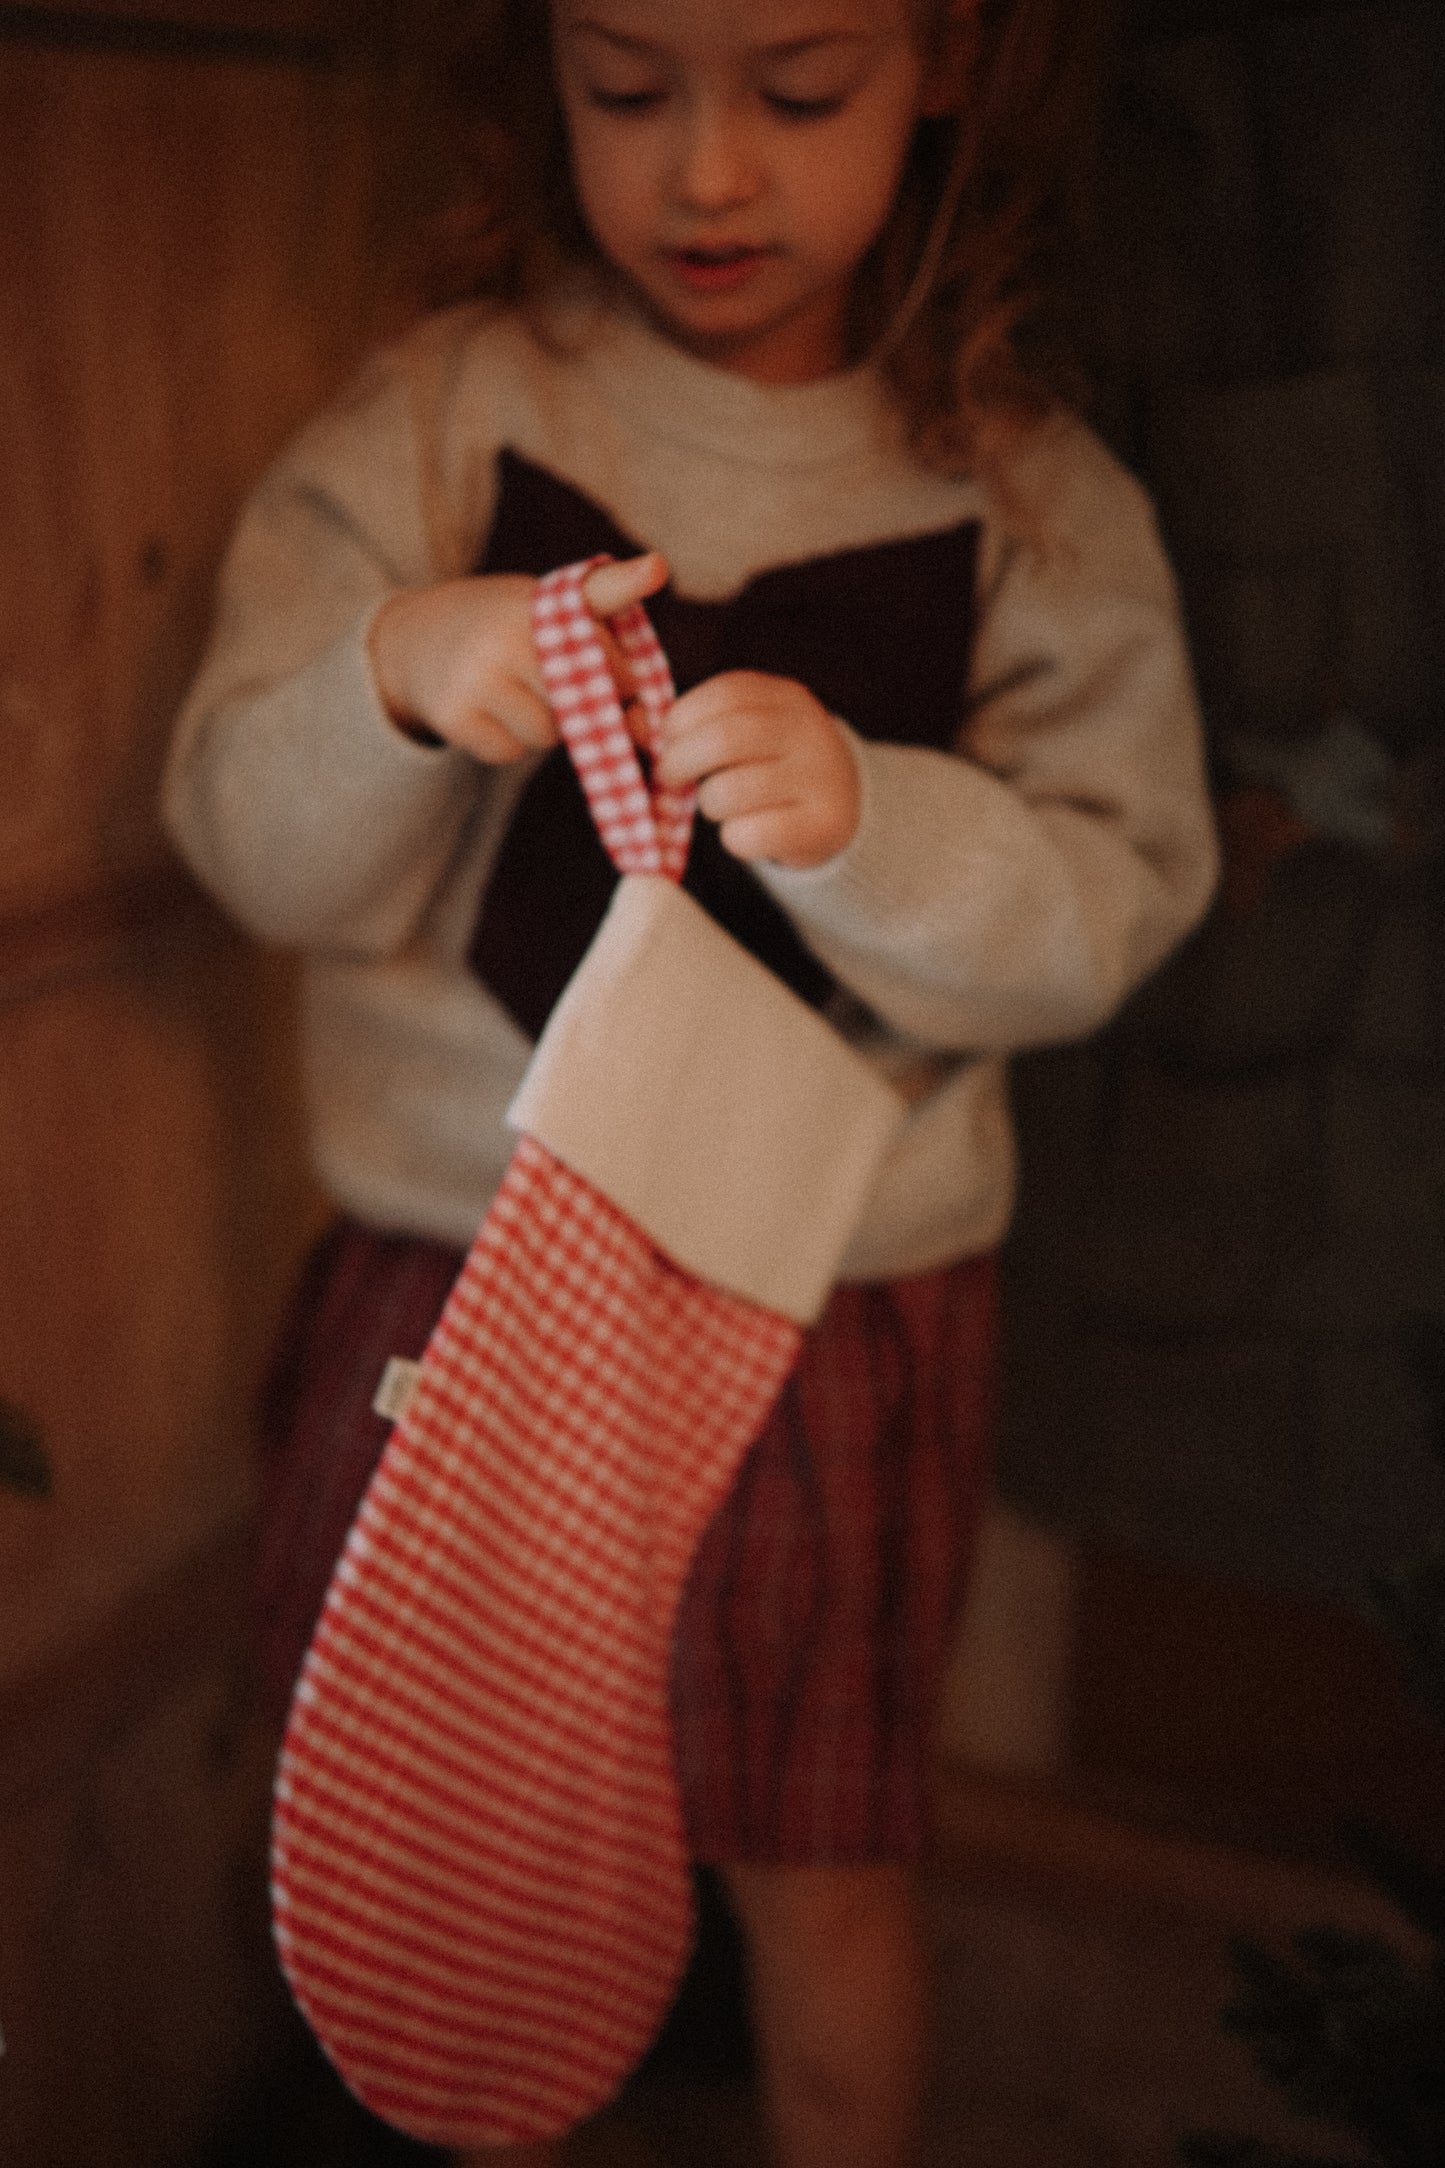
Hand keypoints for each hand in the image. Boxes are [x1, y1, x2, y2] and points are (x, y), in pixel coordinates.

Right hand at [367, 552, 668, 762]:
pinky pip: (510, 751)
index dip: (625, 635)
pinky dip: (509, 742)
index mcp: (538, 600)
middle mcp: (506, 633)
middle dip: (586, 701)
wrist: (415, 639)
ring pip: (547, 732)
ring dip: (545, 726)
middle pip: (583, 698)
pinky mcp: (454, 714)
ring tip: (519, 693)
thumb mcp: (550, 604)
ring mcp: (476, 675)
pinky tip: (490, 710)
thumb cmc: (505, 627)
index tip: (645, 612)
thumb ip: (609, 643)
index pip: (599, 619)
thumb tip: (646, 726)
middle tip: (561, 685)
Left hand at [655, 670, 859, 868]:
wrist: (841, 808)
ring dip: (707, 804)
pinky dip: (733, 838)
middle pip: (724, 740)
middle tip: (668, 778)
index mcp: (786, 698)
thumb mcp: (741, 733)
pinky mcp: (824, 824)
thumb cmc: (771, 766)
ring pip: (731, 792)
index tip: (666, 740)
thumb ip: (690, 725)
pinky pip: (751, 834)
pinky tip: (743, 831)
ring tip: (716, 805)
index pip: (725, 695)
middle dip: (679, 762)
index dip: (682, 718)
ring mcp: (820, 778)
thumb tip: (631, 722)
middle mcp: (809, 731)